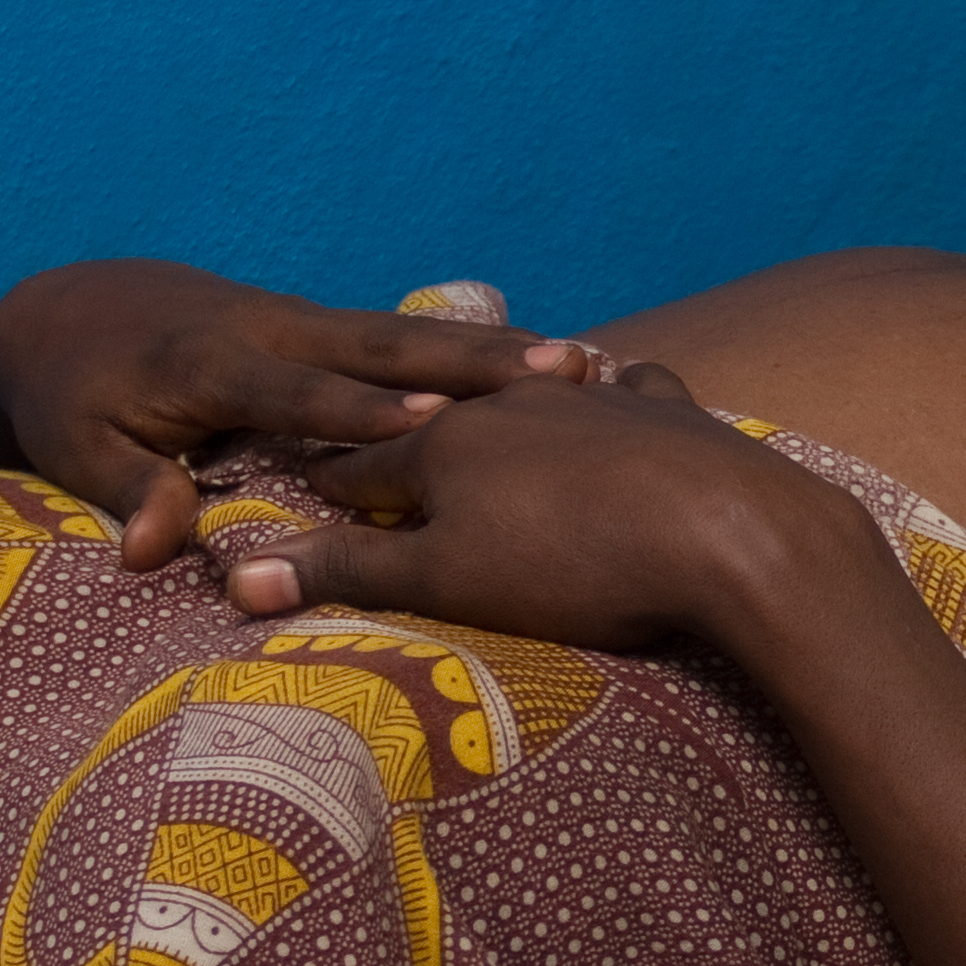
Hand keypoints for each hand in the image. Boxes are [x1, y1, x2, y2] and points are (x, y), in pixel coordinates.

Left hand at [0, 260, 580, 567]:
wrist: (61, 309)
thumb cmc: (69, 394)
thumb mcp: (73, 446)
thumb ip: (124, 490)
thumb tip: (156, 550)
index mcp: (213, 363)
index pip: (303, 392)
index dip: (367, 409)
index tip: (438, 419)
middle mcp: (272, 328)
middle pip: (386, 345)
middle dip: (474, 360)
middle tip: (561, 368)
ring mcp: (299, 320)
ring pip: (407, 333)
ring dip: (491, 349)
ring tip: (582, 364)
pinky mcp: (313, 327)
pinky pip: (398, 339)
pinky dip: (465, 349)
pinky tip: (536, 366)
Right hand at [240, 368, 883, 655]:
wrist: (729, 531)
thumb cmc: (575, 566)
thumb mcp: (445, 580)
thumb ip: (347, 572)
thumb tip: (235, 575)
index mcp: (441, 448)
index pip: (356, 470)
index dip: (322, 488)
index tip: (293, 487)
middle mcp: (504, 406)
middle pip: (434, 426)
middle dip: (401, 441)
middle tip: (374, 449)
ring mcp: (588, 397)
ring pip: (525, 395)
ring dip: (499, 408)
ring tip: (483, 414)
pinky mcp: (666, 404)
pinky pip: (623, 386)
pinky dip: (606, 392)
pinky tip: (613, 385)